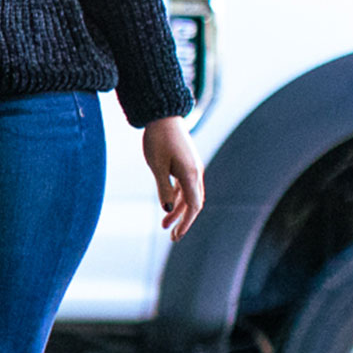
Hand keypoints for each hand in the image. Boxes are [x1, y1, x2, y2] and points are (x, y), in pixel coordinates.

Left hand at [142, 116, 203, 238]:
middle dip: (184, 220)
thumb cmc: (158, 139)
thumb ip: (164, 188)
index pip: (193, 206)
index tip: (176, 235)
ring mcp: (192, 167)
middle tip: (173, 236)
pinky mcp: (187, 163)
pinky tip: (168, 205)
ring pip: (189, 195)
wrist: (163, 115)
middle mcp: (196, 172)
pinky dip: (178, 197)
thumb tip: (168, 209)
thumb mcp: (157, 165)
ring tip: (165, 225)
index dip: (186, 223)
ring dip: (179, 210)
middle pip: (193, 203)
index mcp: (191, 174)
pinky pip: (185, 186)